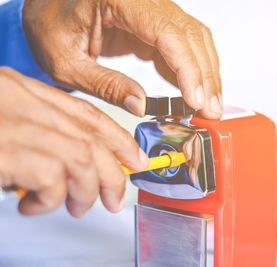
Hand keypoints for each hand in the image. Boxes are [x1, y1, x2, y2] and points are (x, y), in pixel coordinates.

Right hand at [0, 67, 148, 217]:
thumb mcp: (5, 124)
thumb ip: (40, 136)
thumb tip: (71, 167)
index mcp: (22, 89)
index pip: (87, 113)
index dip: (119, 140)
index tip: (136, 160)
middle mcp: (19, 98)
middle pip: (90, 137)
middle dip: (113, 175)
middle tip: (115, 199)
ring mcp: (10, 120)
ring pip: (80, 157)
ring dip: (86, 191)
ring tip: (76, 206)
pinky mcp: (0, 148)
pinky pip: (51, 177)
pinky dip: (51, 199)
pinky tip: (35, 205)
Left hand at [22, 0, 222, 118]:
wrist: (46, 6)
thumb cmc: (49, 26)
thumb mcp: (67, 63)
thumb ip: (105, 84)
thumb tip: (141, 107)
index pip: (167, 32)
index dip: (187, 67)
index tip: (196, 100)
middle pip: (189, 34)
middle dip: (204, 75)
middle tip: (210, 110)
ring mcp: (151, 9)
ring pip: (193, 37)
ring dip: (205, 73)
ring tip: (208, 105)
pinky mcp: (153, 22)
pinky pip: (182, 44)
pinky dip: (191, 70)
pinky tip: (193, 92)